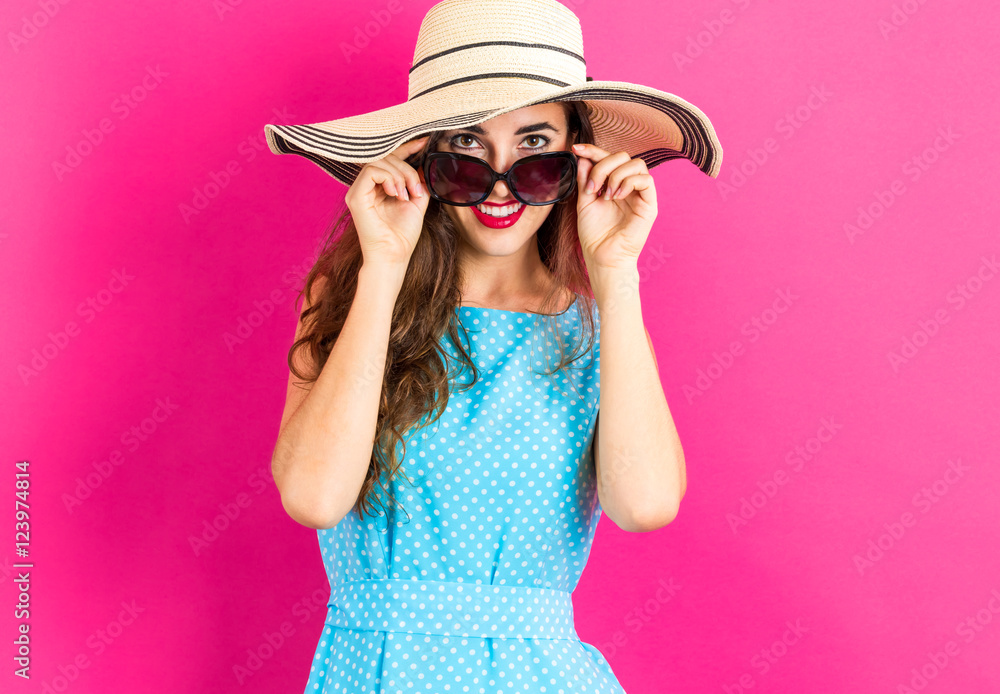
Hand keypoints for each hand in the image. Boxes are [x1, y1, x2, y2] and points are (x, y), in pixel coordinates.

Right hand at [345, 135, 430, 267]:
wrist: (394, 255)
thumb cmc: (403, 235)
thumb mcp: (417, 202)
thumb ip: (418, 182)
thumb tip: (423, 163)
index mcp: (378, 187)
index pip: (390, 159)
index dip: (406, 148)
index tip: (424, 142)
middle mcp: (365, 187)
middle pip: (385, 157)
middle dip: (406, 168)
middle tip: (416, 188)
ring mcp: (358, 191)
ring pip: (379, 161)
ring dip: (399, 174)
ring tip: (407, 194)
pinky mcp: (356, 196)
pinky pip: (371, 171)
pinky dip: (388, 178)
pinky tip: (396, 193)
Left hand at [571, 143, 657, 270]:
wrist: (602, 257)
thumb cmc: (594, 234)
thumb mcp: (584, 202)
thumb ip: (585, 179)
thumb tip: (583, 156)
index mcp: (612, 184)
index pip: (607, 158)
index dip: (593, 150)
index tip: (576, 148)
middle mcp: (627, 186)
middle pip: (622, 156)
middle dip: (603, 165)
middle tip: (592, 188)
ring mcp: (639, 194)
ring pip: (636, 163)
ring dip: (616, 174)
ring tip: (605, 194)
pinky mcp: (649, 204)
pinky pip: (646, 179)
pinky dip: (629, 182)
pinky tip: (616, 196)